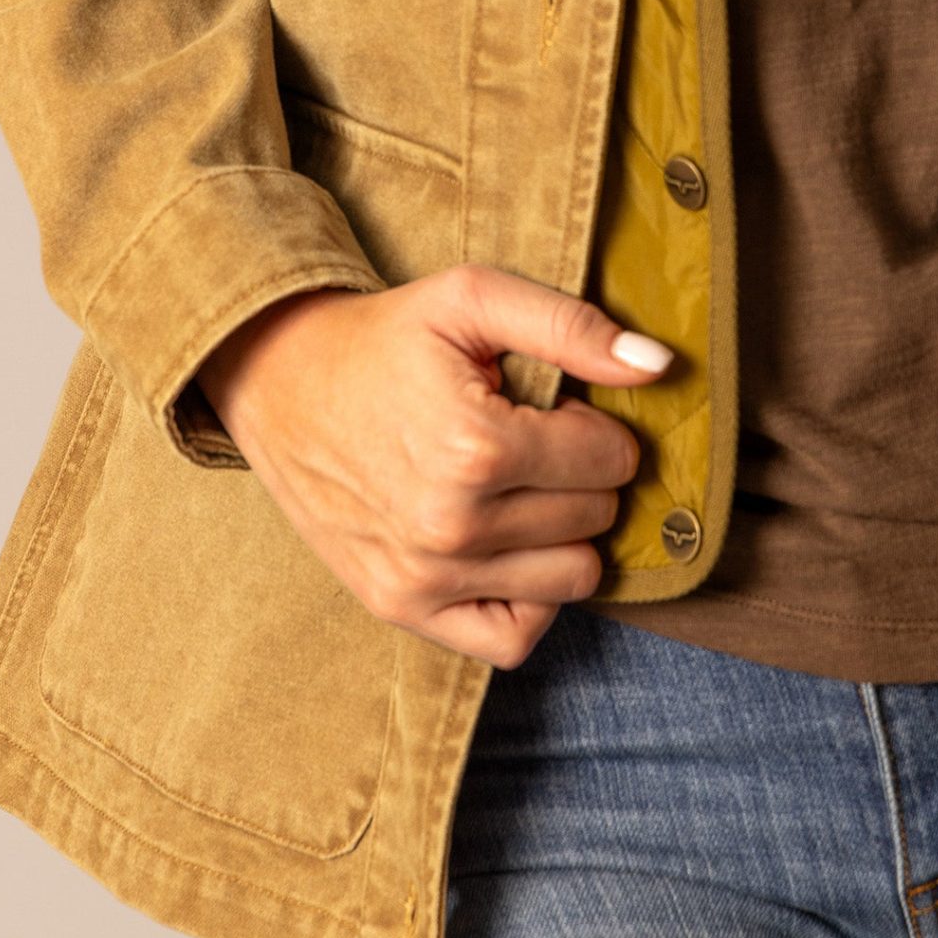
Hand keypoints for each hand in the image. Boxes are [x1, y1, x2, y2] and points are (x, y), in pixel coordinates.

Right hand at [194, 267, 674, 669]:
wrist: (277, 381)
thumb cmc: (384, 338)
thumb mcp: (473, 298)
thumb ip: (572, 326)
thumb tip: (659, 366)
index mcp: (475, 448)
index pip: (610, 460)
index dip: (595, 427)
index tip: (555, 409)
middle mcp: (451, 526)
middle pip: (594, 519)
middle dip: (581, 476)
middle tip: (532, 444)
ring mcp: (424, 578)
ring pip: (572, 580)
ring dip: (563, 535)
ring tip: (520, 491)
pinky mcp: (402, 608)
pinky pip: (515, 638)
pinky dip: (531, 598)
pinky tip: (510, 547)